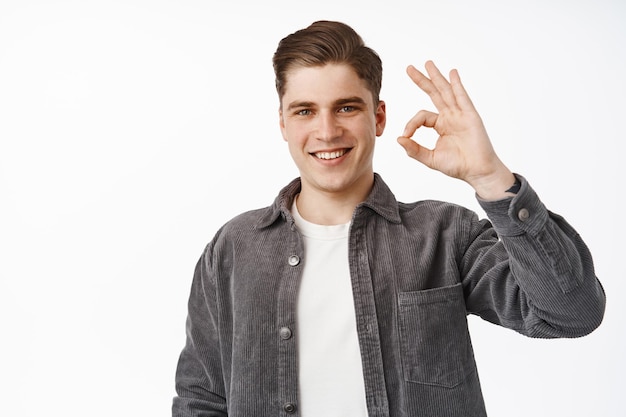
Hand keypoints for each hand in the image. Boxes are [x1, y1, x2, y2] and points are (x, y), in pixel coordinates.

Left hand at [397, 61, 514, 199]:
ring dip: (436, 77)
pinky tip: (452, 73)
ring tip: (427, 63)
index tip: (406, 135)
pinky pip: (462, 97)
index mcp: (440, 125)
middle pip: (434, 94)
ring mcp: (460, 114)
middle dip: (422, 80)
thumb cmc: (457, 165)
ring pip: (446, 91)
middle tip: (409, 68)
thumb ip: (414, 149)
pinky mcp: (470, 116)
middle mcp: (450, 116)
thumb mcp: (431, 158)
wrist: (477, 171)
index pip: (421, 116)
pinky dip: (457, 85)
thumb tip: (398, 139)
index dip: (411, 124)